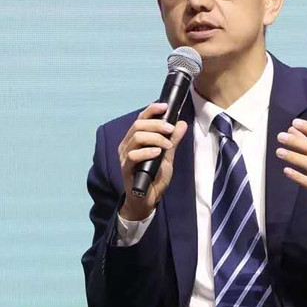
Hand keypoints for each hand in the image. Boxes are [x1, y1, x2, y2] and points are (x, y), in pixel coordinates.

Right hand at [118, 102, 187, 220]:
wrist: (147, 200)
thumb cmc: (154, 178)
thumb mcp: (167, 157)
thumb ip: (173, 141)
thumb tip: (182, 123)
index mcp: (135, 139)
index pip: (140, 119)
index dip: (151, 110)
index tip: (165, 106)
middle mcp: (127, 145)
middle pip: (138, 125)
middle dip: (157, 124)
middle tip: (171, 129)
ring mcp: (125, 157)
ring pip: (136, 137)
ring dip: (155, 137)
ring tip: (167, 145)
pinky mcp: (126, 169)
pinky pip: (133, 155)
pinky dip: (147, 152)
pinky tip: (158, 153)